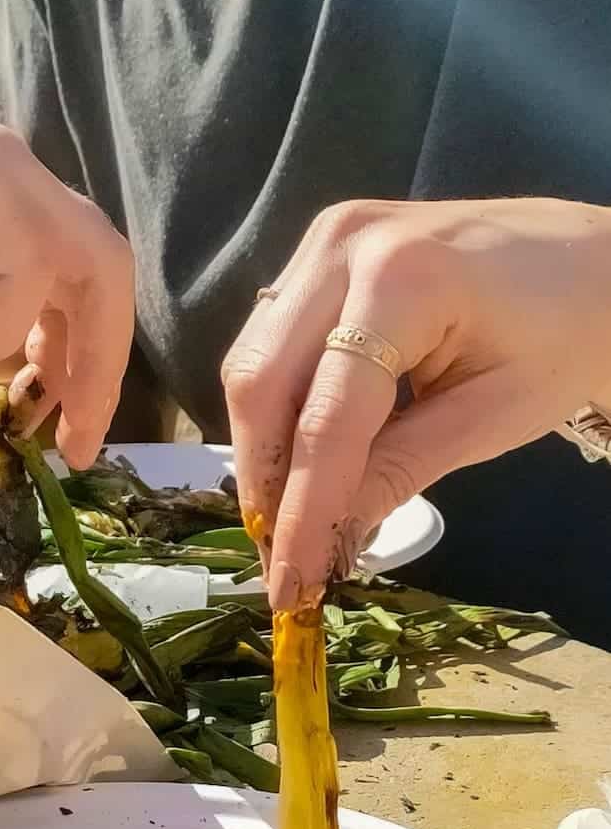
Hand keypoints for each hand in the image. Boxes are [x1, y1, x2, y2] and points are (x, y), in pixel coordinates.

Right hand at [222, 197, 610, 608]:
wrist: (588, 261)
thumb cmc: (565, 336)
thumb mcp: (493, 417)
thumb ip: (399, 474)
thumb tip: (325, 546)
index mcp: (405, 278)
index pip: (328, 418)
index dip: (303, 511)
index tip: (292, 585)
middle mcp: (344, 246)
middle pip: (260, 383)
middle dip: (264, 482)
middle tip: (280, 558)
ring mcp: (323, 242)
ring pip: (251, 364)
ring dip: (263, 451)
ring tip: (287, 519)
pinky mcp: (317, 255)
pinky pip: (269, 345)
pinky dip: (276, 413)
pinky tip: (300, 462)